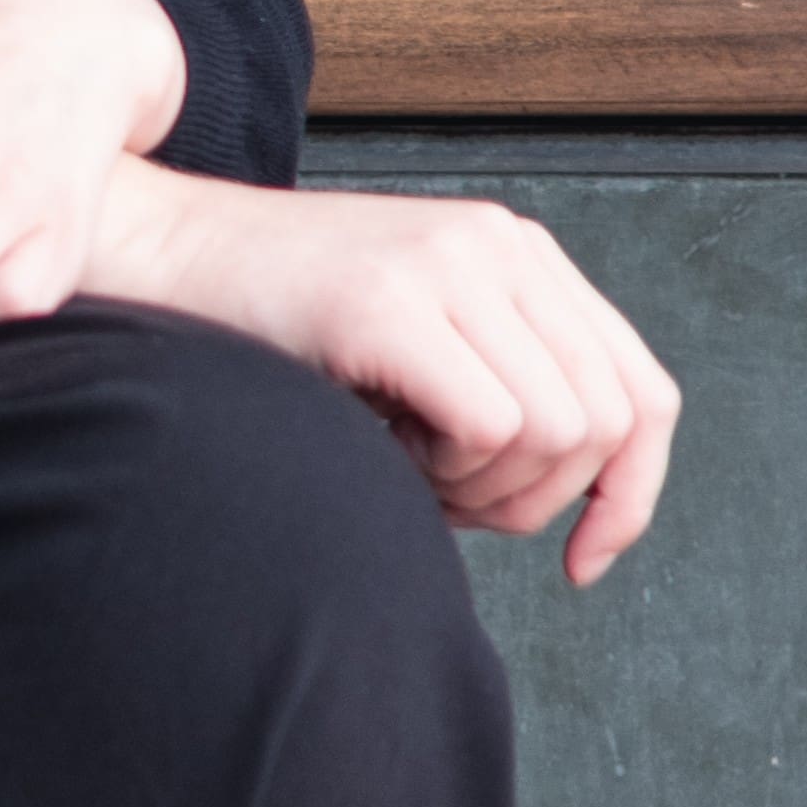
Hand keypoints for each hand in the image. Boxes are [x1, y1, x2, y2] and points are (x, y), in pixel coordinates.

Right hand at [96, 160, 679, 585]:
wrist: (164, 257)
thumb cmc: (283, 325)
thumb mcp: (425, 344)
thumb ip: (507, 386)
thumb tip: (589, 509)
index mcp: (518, 253)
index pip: (642, 392)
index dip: (630, 494)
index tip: (583, 562)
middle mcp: (500, 244)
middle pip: (607, 424)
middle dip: (536, 500)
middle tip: (443, 492)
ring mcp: (450, 263)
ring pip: (557, 434)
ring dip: (480, 486)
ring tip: (401, 454)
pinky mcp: (394, 301)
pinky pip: (492, 429)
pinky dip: (444, 472)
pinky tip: (380, 441)